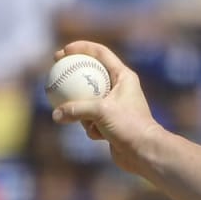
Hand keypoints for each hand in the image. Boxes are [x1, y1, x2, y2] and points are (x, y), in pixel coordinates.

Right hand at [49, 41, 163, 175]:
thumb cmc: (129, 126)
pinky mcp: (110, 122)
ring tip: (84, 120)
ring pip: (87, 100)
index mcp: (124, 77)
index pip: (101, 53)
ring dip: (82, 111)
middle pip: (91, 73)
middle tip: (55, 69)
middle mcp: (120, 88)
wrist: (145, 152)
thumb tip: (55, 114)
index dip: (81, 48)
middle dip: (72, 73)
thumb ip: (76, 109)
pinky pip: (90, 120)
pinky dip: (90, 127)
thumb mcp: (101, 112)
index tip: (64, 51)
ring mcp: (114, 105)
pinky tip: (99, 136)